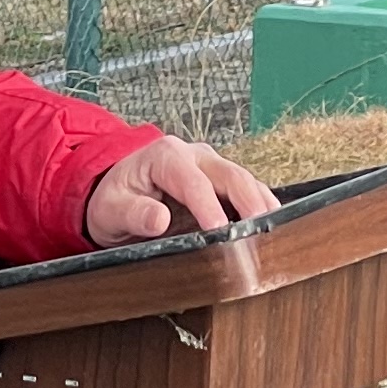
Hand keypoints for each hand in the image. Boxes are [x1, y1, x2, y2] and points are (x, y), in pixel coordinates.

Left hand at [82, 137, 277, 246]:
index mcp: (164, 156)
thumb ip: (132, 213)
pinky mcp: (221, 181)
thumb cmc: (114, 199)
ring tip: (276, 232)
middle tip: (260, 232)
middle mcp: (193, 155)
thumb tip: (159, 220)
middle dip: (249, 202)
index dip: (208, 207)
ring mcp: (211, 166)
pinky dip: (262, 206)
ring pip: (245, 180)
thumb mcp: (110, 210)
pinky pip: (247, 190)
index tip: (219, 232)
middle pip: (230, 175)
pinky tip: (273, 228)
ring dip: (262, 205)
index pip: (192, 182)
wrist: (117, 191)